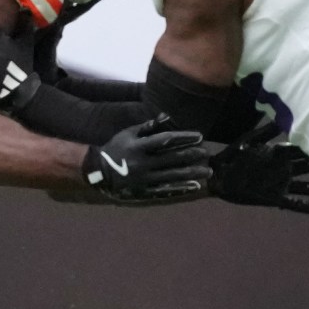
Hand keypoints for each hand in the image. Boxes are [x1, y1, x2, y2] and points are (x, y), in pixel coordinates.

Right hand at [77, 116, 208, 203]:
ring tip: (208, 171)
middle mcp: (143, 163)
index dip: (184, 138)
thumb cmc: (117, 148)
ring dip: (192, 173)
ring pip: (173, 176)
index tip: (199, 136)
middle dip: (192, 155)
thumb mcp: (128, 134)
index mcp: (138, 147)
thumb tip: (166, 116)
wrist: (100, 172)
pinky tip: (195, 186)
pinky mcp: (145, 191)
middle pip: (172, 159)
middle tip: (207, 152)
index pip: (166, 140)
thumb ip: (148, 127)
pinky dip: (181, 188)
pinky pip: (166, 191)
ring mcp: (144, 179)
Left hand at [211, 118, 308, 216]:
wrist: (217, 175)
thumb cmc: (232, 156)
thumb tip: (283, 117)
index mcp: (280, 154)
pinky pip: (296, 204)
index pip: (304, 150)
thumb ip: (267, 132)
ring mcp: (282, 184)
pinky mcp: (275, 198)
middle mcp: (285, 169)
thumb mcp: (249, 141)